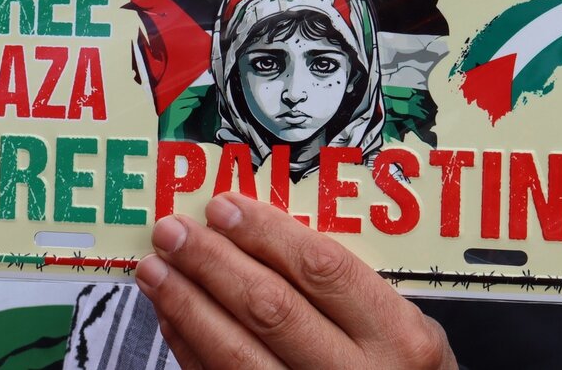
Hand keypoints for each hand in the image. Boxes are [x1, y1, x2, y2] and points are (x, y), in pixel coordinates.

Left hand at [136, 192, 457, 369]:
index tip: (223, 206)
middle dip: (213, 264)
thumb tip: (258, 233)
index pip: (322, 270)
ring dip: (187, 305)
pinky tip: (172, 314)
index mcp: (398, 338)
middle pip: (271, 309)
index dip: (265, 234)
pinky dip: (189, 346)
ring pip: (236, 355)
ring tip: (155, 268)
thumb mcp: (406, 327)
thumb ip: (350, 287)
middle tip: (173, 231)